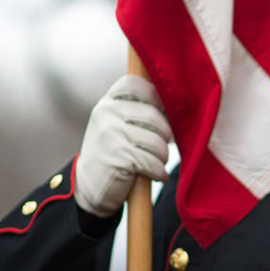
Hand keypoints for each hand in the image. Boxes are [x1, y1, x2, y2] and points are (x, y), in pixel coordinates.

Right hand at [75, 75, 172, 216]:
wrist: (89, 185)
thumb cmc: (115, 150)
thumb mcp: (120, 123)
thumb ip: (141, 109)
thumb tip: (180, 102)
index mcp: (108, 101)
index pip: (138, 85)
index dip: (157, 99)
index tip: (163, 114)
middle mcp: (106, 113)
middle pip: (155, 116)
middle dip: (165, 135)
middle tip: (161, 146)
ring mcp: (110, 134)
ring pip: (157, 142)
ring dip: (162, 157)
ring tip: (155, 162)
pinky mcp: (118, 157)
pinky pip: (153, 162)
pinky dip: (159, 172)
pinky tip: (155, 175)